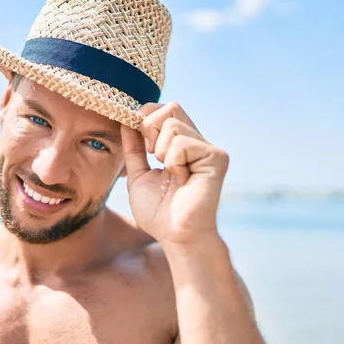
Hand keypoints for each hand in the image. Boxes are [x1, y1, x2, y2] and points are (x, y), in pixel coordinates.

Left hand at [120, 102, 228, 245]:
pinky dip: (173, 162)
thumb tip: (126, 120)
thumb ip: (133, 147)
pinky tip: (182, 179)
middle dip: (151, 128)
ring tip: (171, 174)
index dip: (146, 118)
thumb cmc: (159, 212)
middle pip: (171, 107)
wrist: (175, 236)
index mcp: (180, 144)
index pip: (164, 109)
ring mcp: (208, 149)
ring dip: (161, 152)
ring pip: (173, 125)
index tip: (142, 146)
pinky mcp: (216, 158)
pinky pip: (182, 143)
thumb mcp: (138, 174)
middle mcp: (196, 142)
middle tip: (154, 156)